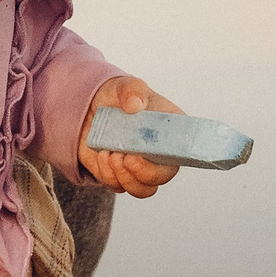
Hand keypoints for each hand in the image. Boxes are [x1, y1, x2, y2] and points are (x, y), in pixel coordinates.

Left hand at [77, 75, 182, 198]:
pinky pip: (119, 186)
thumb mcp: (126, 86)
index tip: (151, 153)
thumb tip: (134, 105)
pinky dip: (108, 174)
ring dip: (125, 176)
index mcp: (170, 132)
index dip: (173, 158)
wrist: (91, 108)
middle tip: (126, 157)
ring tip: (110, 153)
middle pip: (163, 177)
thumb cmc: (118, 97)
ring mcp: (140, 167)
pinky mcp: (120, 176)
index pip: (184, 152)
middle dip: (144, 172)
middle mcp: (160, 154)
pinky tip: (102, 155)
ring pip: (142, 189)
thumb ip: (133, 90)